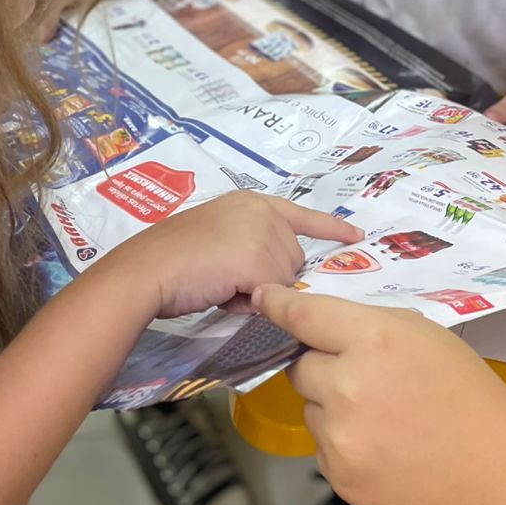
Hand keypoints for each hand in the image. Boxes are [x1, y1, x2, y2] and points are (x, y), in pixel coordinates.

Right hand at [109, 193, 361, 320]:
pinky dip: (249, 302)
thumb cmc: (174, 260)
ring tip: (219, 283)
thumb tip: (277, 278)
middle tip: (225, 277)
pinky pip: (272, 294)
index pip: (302, 215)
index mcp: (251, 202)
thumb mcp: (221, 241)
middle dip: (266, 276)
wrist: (148, 269)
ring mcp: (263, 233)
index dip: (331, 228)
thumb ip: (252, 247)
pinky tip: (222, 291)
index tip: (357, 235)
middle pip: (292, 257)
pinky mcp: (259, 259)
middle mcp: (262, 211)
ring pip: (284, 278)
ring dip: (257, 290)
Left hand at [253, 285, 505, 504]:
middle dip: (321, 365)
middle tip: (361, 374)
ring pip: (310, 407)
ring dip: (331, 405)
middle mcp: (346, 386)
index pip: (304, 316)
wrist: (487, 467)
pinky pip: (322, 444)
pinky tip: (382, 443)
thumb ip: (366, 325)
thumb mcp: (422, 333)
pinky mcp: (337, 474)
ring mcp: (338, 436)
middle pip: (300, 366)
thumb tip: (316, 325)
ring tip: (381, 415)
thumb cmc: (462, 388)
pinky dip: (342, 440)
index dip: (278, 305)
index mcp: (372, 340)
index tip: (263, 298)